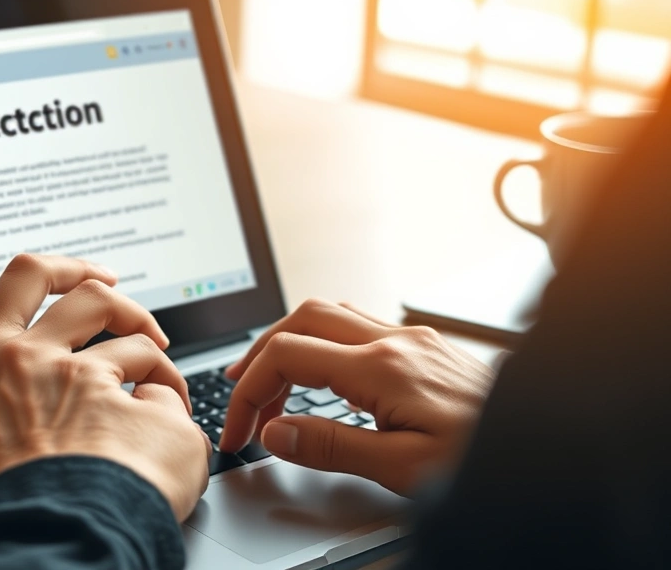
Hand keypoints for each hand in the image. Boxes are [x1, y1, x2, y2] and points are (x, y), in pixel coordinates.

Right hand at [0, 254, 210, 520]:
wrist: (41, 540)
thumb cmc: (19, 509)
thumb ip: (6, 398)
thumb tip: (58, 393)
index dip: (35, 285)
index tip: (58, 286)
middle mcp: (10, 358)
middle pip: (40, 273)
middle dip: (79, 269)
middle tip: (110, 283)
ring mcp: (59, 367)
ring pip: (104, 305)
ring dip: (138, 325)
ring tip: (159, 355)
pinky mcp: (112, 384)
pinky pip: (151, 361)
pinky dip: (168, 380)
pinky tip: (176, 410)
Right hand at [219, 299, 492, 495]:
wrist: (543, 442)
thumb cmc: (483, 458)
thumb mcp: (402, 468)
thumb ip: (331, 447)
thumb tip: (275, 431)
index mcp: (383, 368)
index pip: (288, 355)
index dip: (250, 391)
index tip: (240, 430)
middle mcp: (395, 342)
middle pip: (301, 319)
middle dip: (259, 354)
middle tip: (241, 395)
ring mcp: (411, 340)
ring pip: (328, 315)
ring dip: (289, 343)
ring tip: (270, 382)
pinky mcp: (424, 348)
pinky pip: (357, 325)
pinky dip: (322, 344)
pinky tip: (322, 375)